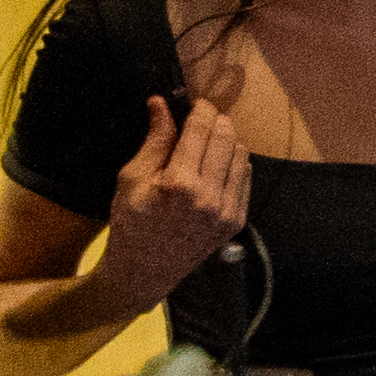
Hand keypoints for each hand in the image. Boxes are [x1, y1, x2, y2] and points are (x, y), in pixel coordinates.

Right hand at [82, 91, 250, 311]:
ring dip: (227, 141)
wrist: (143, 273)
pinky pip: (245, 176)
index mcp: (179, 184)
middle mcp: (209, 196)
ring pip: (241, 153)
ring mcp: (226, 210)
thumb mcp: (131, 179)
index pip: (202, 128)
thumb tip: (161, 103)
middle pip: (226, 136)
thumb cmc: (130, 225)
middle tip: (201, 120)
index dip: (200, 109)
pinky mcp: (236, 221)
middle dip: (215, 121)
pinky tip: (214, 168)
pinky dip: (233, 164)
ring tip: (206, 147)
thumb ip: (154, 140)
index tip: (195, 104)